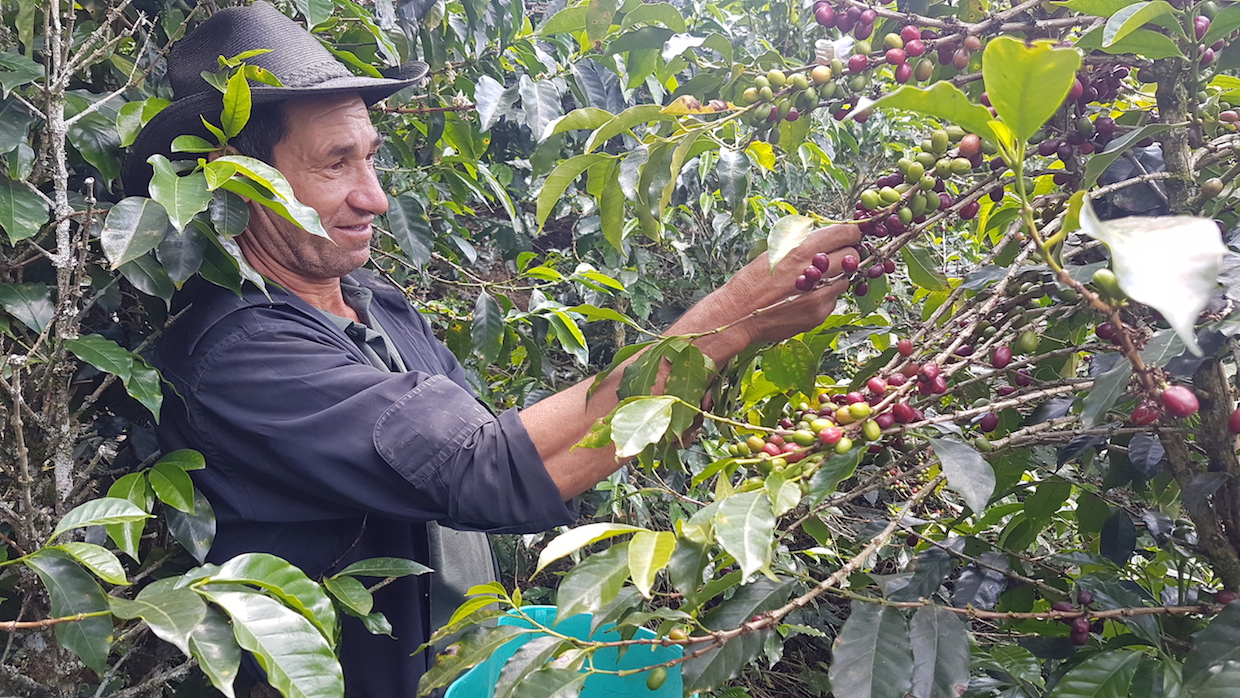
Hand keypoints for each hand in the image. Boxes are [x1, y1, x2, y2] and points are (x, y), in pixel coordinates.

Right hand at [708, 223, 861, 347]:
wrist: (738, 314)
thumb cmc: (752, 280)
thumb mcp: (775, 250)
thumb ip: (804, 241)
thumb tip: (829, 235)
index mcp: (803, 249)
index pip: (846, 233)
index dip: (851, 233)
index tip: (850, 235)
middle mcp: (815, 271)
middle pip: (852, 256)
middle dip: (847, 254)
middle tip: (836, 256)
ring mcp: (820, 295)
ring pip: (846, 279)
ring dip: (837, 276)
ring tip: (817, 279)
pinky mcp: (819, 314)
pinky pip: (833, 300)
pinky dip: (825, 296)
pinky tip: (806, 296)